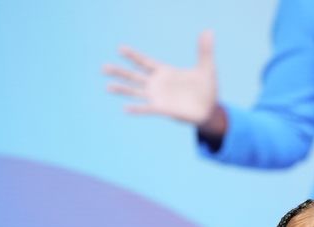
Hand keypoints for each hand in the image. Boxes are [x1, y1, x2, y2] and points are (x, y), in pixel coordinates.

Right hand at [103, 31, 222, 130]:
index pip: (145, 62)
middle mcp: (158, 84)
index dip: (133, 56)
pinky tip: (125, 109)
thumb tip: (208, 31)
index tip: (120, 48)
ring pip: (136, 92)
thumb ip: (205, 50)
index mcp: (165, 72)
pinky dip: (137, 109)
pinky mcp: (163, 110)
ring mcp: (159, 97)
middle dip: (120, 72)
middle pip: (135, 76)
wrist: (210, 110)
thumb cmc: (207, 88)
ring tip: (107, 87)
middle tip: (103, 67)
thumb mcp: (207, 68)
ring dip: (122, 90)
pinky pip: (147, 109)